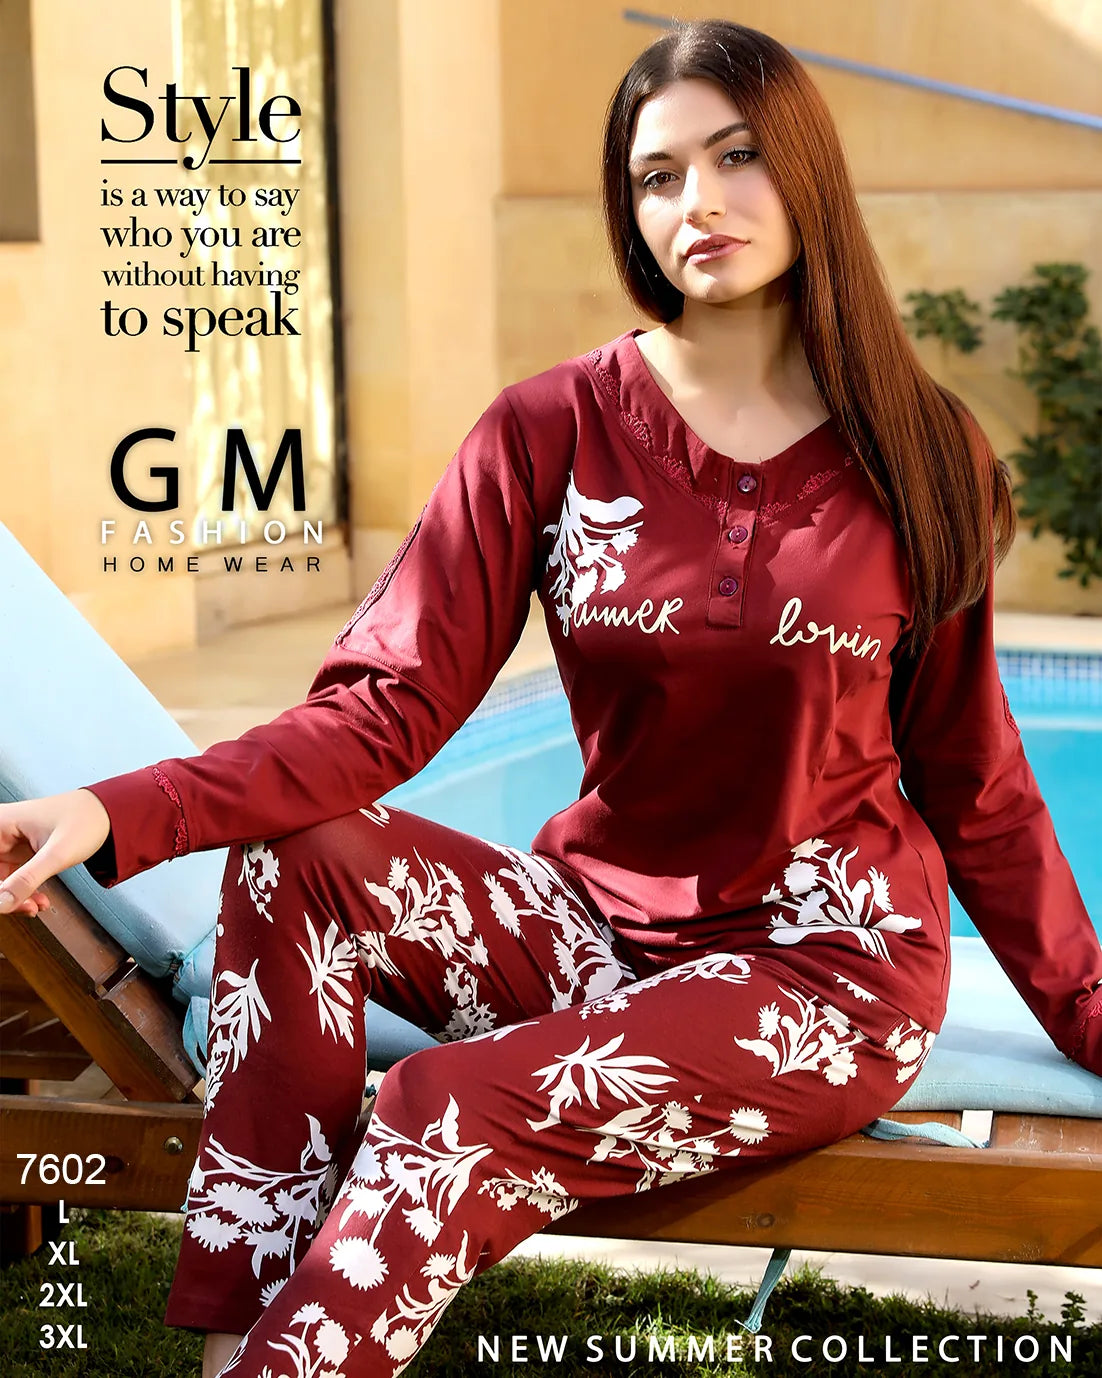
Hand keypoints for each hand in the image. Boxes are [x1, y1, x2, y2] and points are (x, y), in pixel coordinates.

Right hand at [0, 790, 110, 915]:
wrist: (107, 815)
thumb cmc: (85, 820)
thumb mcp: (56, 854)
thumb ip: (27, 880)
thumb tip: (1, 904)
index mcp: (0, 823)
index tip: (6, 903)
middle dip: (4, 895)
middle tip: (26, 907)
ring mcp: (7, 843)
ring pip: (0, 881)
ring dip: (14, 898)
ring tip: (37, 905)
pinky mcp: (17, 853)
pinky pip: (10, 879)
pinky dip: (22, 893)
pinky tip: (38, 900)